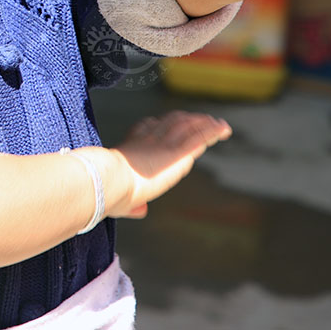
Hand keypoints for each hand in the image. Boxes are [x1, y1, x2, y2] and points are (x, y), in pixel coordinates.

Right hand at [105, 110, 231, 218]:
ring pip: (187, 126)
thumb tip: (141, 211)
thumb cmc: (106, 190)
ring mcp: (164, 143)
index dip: (161, 124)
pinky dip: (213, 132)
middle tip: (200, 120)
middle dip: (187, 119)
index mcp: (131, 145)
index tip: (169, 124)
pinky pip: (198, 137)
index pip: (149, 126)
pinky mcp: (177, 153)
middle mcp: (148, 139)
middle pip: (171, 121)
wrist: (106, 181)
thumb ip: (132, 204)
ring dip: (203, 123)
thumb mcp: (119, 198)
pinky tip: (224, 129)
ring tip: (217, 124)